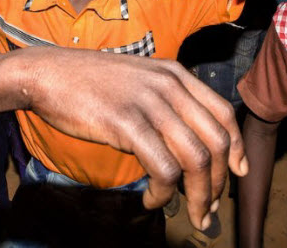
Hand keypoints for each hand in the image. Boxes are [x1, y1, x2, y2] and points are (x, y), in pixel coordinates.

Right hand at [25, 49, 246, 230]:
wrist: (48, 73)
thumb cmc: (87, 81)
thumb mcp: (137, 79)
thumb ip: (164, 99)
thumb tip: (185, 140)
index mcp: (175, 74)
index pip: (223, 113)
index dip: (237, 148)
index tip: (238, 173)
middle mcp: (169, 85)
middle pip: (216, 142)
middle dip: (220, 183)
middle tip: (209, 207)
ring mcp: (148, 103)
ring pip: (196, 160)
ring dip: (198, 196)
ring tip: (189, 212)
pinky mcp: (126, 123)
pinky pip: (163, 168)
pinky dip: (164, 193)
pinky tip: (152, 200)